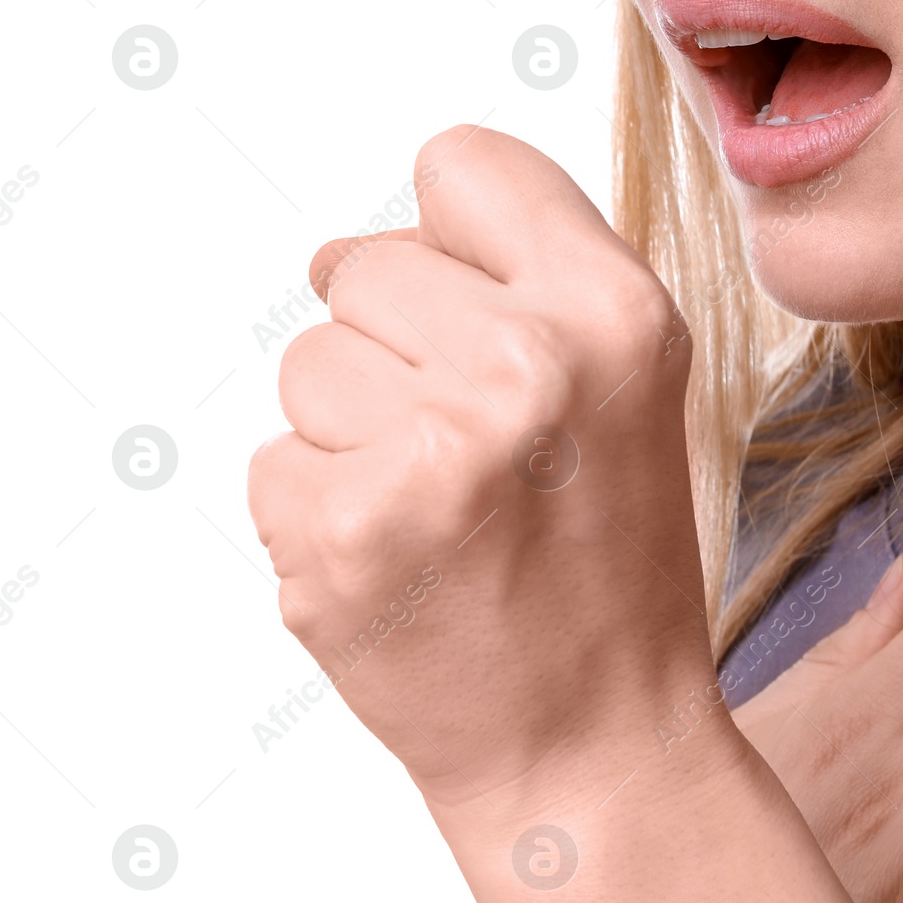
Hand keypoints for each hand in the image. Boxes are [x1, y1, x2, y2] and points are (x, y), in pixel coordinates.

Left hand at [248, 123, 710, 802]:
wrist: (590, 738)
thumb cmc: (607, 558)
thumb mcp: (629, 383)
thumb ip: (523, 277)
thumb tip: (343, 248)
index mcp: (617, 312)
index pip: (460, 163)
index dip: (451, 237)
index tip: (469, 302)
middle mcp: (530, 363)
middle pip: (362, 263)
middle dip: (394, 344)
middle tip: (469, 446)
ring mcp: (433, 449)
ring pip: (307, 361)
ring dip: (349, 430)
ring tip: (436, 506)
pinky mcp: (344, 531)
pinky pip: (273, 458)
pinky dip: (316, 510)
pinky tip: (399, 558)